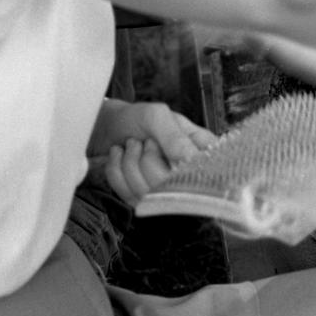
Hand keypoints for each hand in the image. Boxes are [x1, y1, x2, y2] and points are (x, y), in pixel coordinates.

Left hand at [96, 103, 217, 207]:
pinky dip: (117, 172)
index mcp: (201, 150)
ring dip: (130, 163)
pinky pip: (128, 195)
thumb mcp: (157, 116)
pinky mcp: (145, 199)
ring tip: (131, 145)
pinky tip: (120, 157)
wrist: (109, 126)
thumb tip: (191, 159)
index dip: (184, 167)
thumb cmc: (138, 118)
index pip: (206, 172)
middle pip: (171, 186)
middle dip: (148, 159)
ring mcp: (166, 190)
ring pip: (147, 193)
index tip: (159, 147)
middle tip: (145, 141)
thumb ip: (174, 136)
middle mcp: (187, 173)